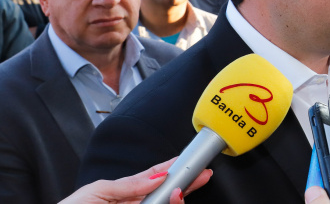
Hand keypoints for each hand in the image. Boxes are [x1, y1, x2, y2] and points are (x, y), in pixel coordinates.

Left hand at [59, 157, 211, 203]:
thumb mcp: (96, 192)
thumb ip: (127, 184)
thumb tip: (156, 175)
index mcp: (124, 194)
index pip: (155, 179)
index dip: (175, 170)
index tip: (193, 164)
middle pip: (165, 196)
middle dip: (184, 186)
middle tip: (200, 178)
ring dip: (174, 201)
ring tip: (177, 194)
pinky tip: (169, 201)